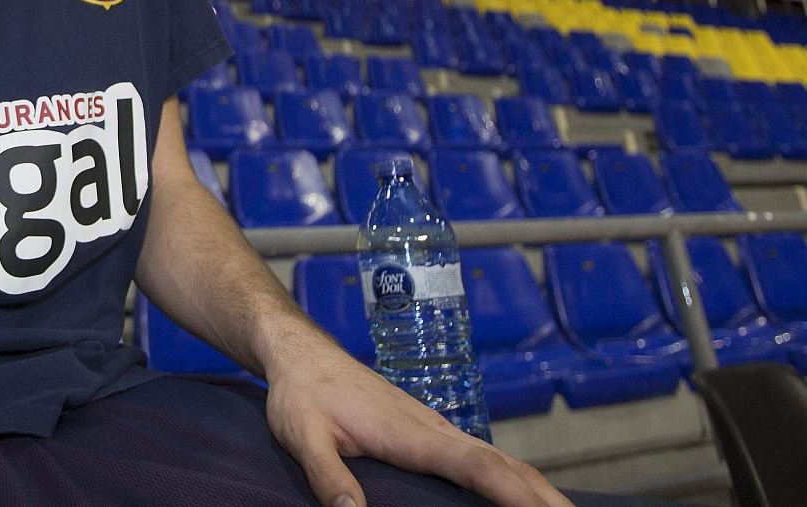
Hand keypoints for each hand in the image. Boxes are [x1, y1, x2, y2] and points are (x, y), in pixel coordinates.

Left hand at [262, 330, 573, 506]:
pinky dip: (511, 479)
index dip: (517, 493)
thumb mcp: (304, 436)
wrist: (300, 353)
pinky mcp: (428, 433)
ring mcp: (435, 429)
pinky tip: (519, 498)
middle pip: (504, 465)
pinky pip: (480, 459)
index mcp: (411, 433)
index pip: (477, 466)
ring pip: (498, 461)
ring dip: (535, 490)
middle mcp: (434, 428)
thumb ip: (328, 476)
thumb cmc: (302, 394)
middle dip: (546, 498)